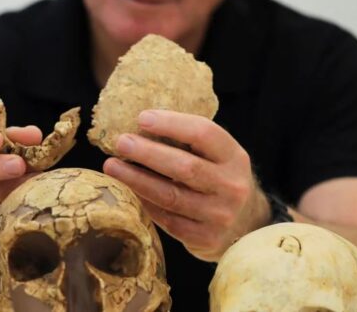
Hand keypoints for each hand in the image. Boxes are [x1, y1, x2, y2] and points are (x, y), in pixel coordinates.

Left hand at [102, 110, 269, 260]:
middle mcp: (232, 186)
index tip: (142, 118)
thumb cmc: (217, 178)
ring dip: (136, 180)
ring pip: (170, 196)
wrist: (245, 223)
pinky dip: (144, 203)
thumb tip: (139, 126)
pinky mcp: (205, 239)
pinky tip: (127, 191)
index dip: (171, 124)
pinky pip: (167, 220)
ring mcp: (220, 215)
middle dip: (148, 153)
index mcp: (234, 157)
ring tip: (112, 166)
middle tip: (121, 142)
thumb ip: (188, 142)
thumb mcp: (215, 156)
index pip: (204, 133)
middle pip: (184, 167)